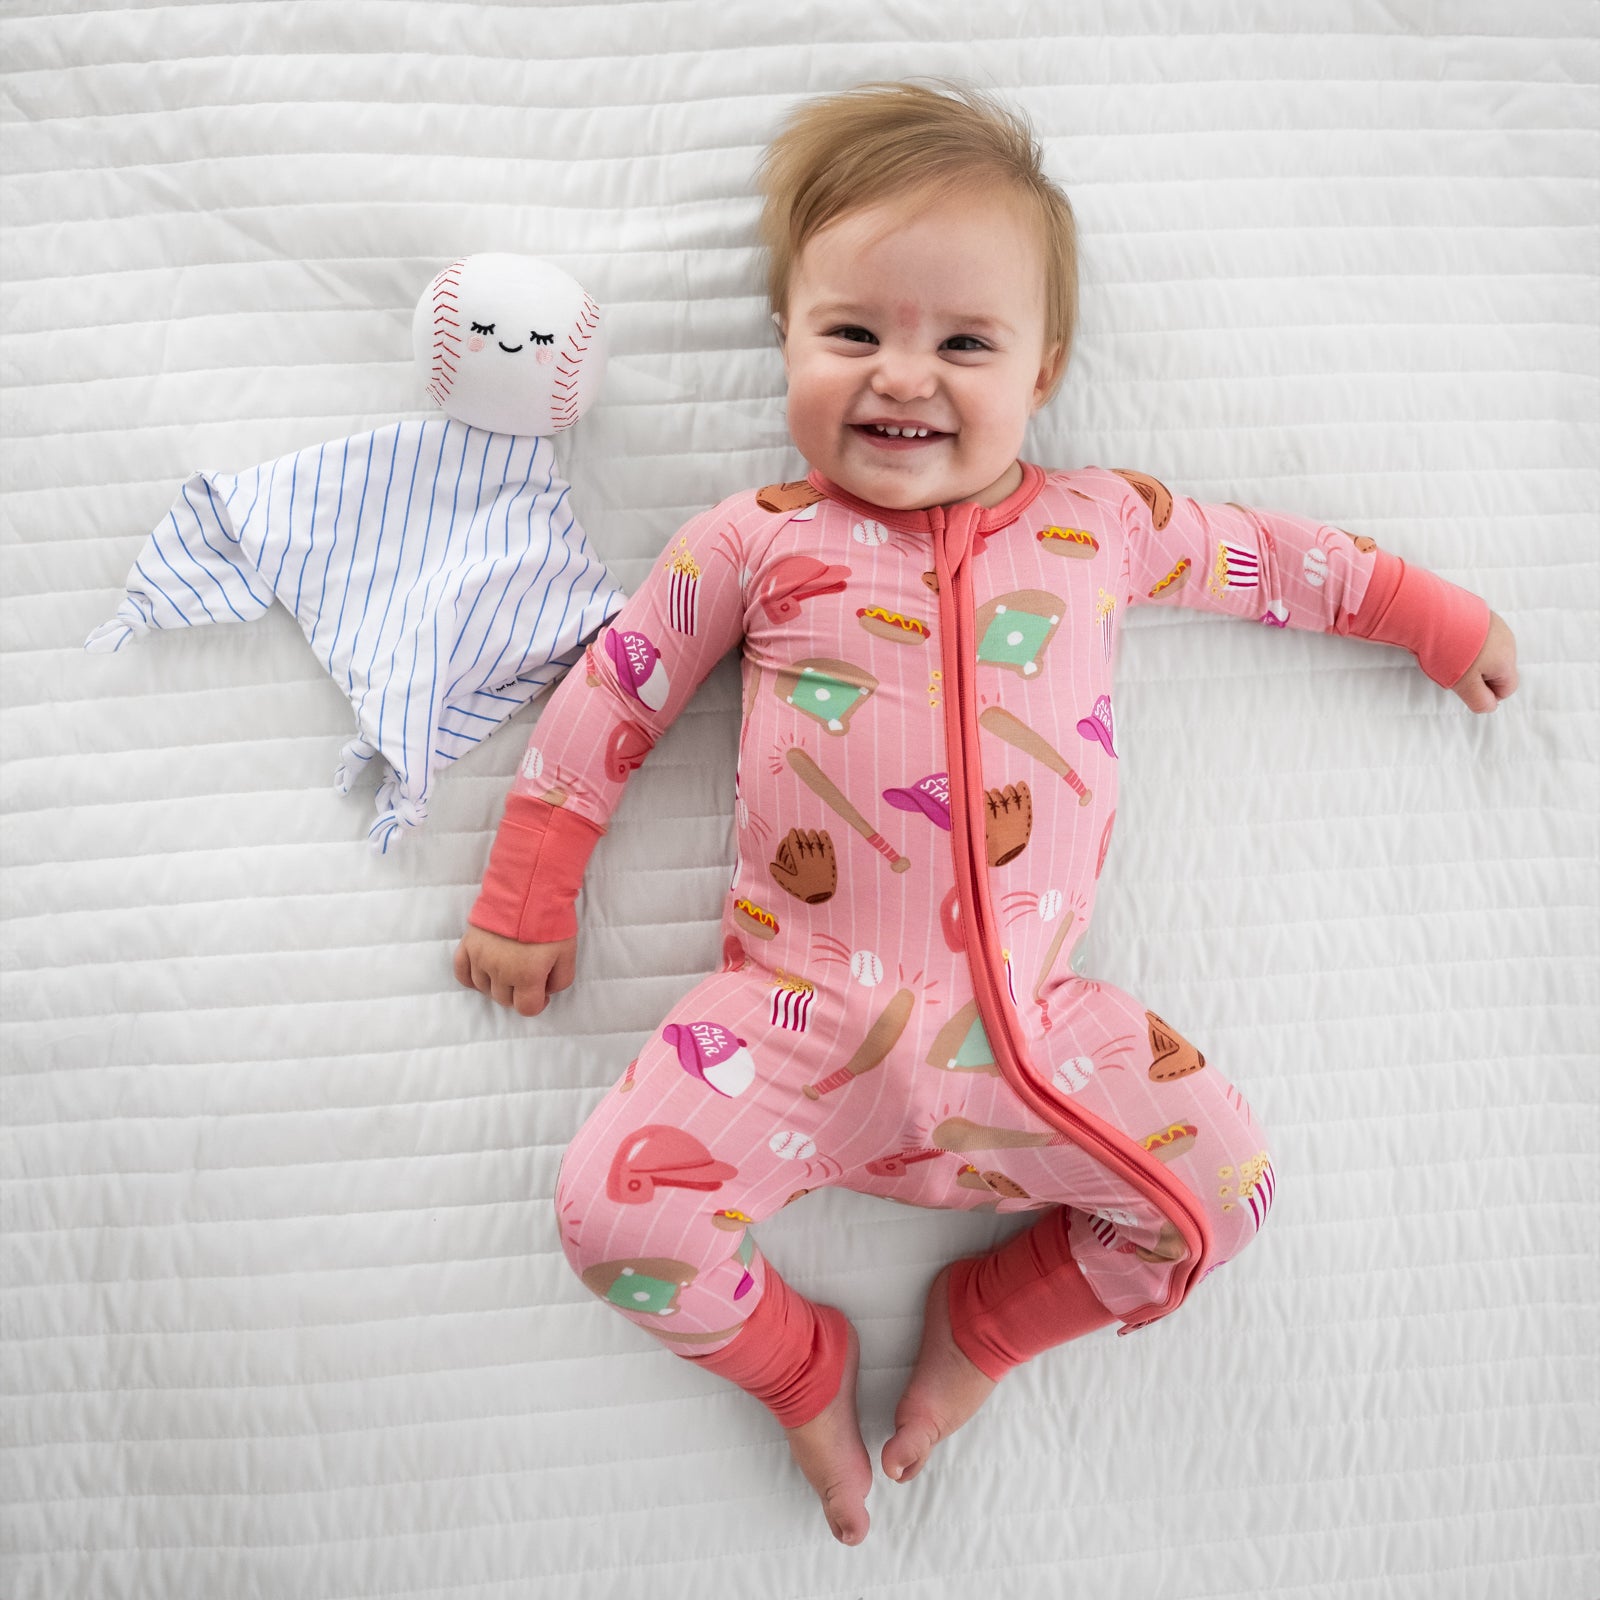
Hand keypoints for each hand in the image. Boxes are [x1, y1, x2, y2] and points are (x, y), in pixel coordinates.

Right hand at [453, 924, 576, 1015]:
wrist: (528, 887)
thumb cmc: (551, 920)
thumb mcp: (568, 953)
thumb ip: (560, 980)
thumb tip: (546, 991)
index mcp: (526, 976)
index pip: (526, 1009)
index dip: (537, 1004)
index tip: (542, 993)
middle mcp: (500, 972)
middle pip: (504, 999)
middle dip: (518, 994)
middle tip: (528, 978)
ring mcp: (480, 958)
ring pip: (484, 988)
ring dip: (497, 986)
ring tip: (509, 971)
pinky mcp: (468, 945)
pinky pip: (461, 973)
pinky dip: (471, 978)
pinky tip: (483, 974)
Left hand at [1451, 611, 1518, 712]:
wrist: (1434, 612)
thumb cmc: (1451, 652)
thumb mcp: (1465, 685)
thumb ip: (1480, 700)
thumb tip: (1490, 706)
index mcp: (1507, 660)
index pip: (1506, 689)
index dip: (1485, 694)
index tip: (1465, 687)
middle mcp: (1507, 640)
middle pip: (1497, 669)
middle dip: (1477, 675)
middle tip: (1453, 670)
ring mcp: (1495, 623)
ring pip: (1487, 651)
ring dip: (1470, 657)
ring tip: (1447, 653)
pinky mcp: (1480, 612)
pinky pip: (1478, 634)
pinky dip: (1465, 640)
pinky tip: (1447, 638)